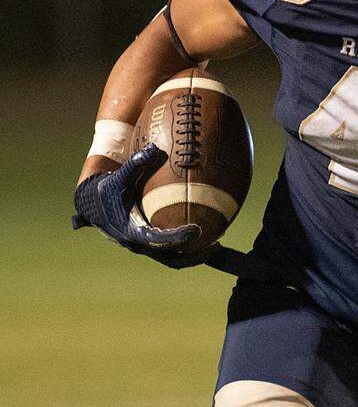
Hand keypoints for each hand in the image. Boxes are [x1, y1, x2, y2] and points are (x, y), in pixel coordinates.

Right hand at [73, 143, 203, 263]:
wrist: (91, 204)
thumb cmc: (107, 189)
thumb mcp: (119, 177)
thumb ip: (135, 164)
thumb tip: (152, 148)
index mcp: (131, 232)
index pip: (158, 240)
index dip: (178, 237)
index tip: (197, 230)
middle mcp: (139, 244)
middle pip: (171, 259)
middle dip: (194, 255)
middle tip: (216, 245)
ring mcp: (144, 246)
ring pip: (173, 259)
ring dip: (194, 255)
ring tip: (217, 246)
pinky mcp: (149, 244)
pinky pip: (171, 250)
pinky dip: (187, 246)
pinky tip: (206, 234)